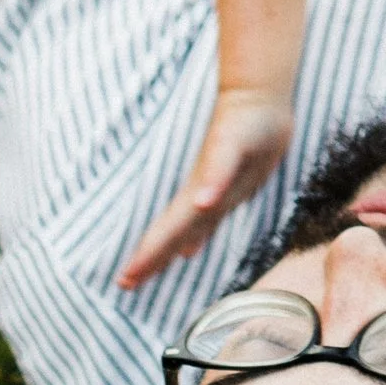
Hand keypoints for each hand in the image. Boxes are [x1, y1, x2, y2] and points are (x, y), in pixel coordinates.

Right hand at [117, 86, 293, 286]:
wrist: (260, 99)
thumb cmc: (247, 121)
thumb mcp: (233, 146)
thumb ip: (218, 174)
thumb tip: (201, 203)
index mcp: (197, 191)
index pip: (167, 230)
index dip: (147, 255)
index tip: (125, 279)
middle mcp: (201, 195)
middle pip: (170, 235)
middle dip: (148, 259)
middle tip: (125, 285)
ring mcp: (213, 191)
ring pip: (184, 231)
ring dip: (165, 252)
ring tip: (148, 272)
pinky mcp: (229, 187)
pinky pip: (206, 221)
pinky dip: (194, 238)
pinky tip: (188, 250)